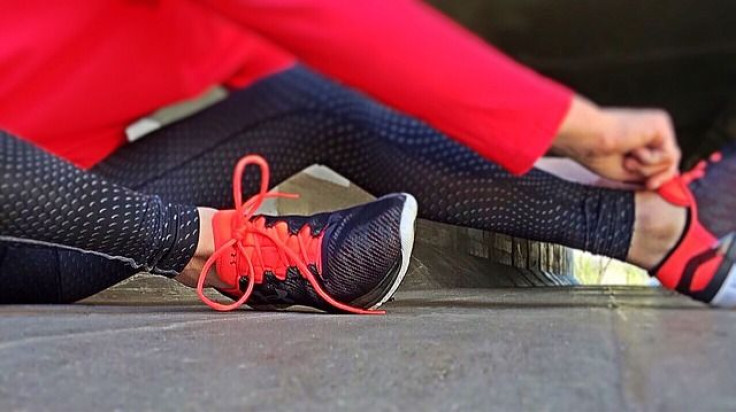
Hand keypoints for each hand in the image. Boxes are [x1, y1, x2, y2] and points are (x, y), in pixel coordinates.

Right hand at [551, 96, 680, 188]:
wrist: (588, 138)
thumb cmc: (598, 155)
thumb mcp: (628, 171)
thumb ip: (649, 172)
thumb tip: (673, 177)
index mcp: (643, 135)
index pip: (664, 159)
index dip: (661, 176)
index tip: (650, 185)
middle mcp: (654, 127)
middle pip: (672, 160)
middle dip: (658, 174)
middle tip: (639, 175)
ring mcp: (659, 124)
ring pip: (672, 159)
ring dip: (648, 168)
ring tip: (628, 160)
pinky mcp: (661, 124)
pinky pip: (669, 154)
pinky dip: (650, 160)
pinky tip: (633, 150)